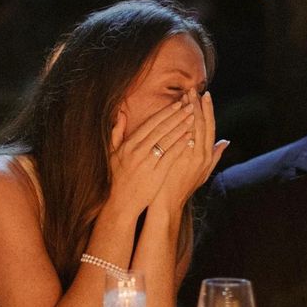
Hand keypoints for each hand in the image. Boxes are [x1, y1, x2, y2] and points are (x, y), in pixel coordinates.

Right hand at [107, 99, 195, 216]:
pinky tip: (190, 137)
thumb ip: (116, 132)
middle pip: (161, 129)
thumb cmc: (118, 177)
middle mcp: (138, 151)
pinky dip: (180, 145)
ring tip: (193, 117)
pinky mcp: (156, 174)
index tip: (178, 103)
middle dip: (177, 115)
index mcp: (129, 144)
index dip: (166, 112)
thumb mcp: (112, 153)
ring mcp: (147, 162)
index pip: (151, 123)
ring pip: (167, 140)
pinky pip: (170, 156)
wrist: (121, 202)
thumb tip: (120, 113)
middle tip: (191, 105)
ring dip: (181, 127)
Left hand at [153, 89, 228, 210]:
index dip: (209, 110)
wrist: (167, 202)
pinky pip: (181, 136)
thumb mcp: (202, 172)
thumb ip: (214, 156)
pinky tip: (176, 110)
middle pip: (203, 124)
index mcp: (207, 156)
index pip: (210, 127)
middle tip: (194, 88)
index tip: (206, 95)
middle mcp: (201, 155)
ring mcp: (190, 156)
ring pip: (193, 127)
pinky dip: (180, 122)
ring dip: (189, 109)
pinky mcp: (178, 158)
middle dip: (199, 105)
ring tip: (186, 94)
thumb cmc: (181, 186)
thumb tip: (226, 142)